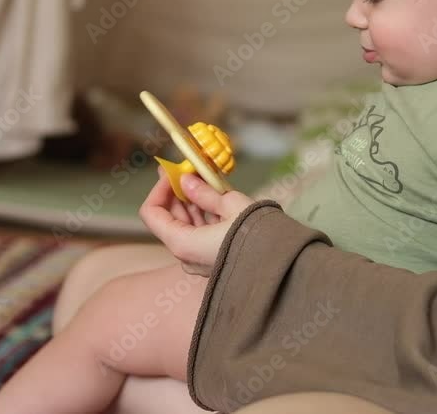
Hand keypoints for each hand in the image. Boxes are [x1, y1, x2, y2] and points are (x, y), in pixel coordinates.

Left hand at [139, 166, 254, 275]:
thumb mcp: (231, 205)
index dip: (159, 188)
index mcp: (183, 243)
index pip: (152, 214)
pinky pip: (201, 235)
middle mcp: (186, 256)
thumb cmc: (258, 236)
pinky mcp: (214, 261)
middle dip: (177, 192)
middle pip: (170, 219)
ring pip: (187, 226)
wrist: (285, 267)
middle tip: (187, 169)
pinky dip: (204, 216)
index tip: (174, 171)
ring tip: (205, 180)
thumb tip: (186, 180)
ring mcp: (200, 261)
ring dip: (192, 202)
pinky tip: (215, 199)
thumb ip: (204, 192)